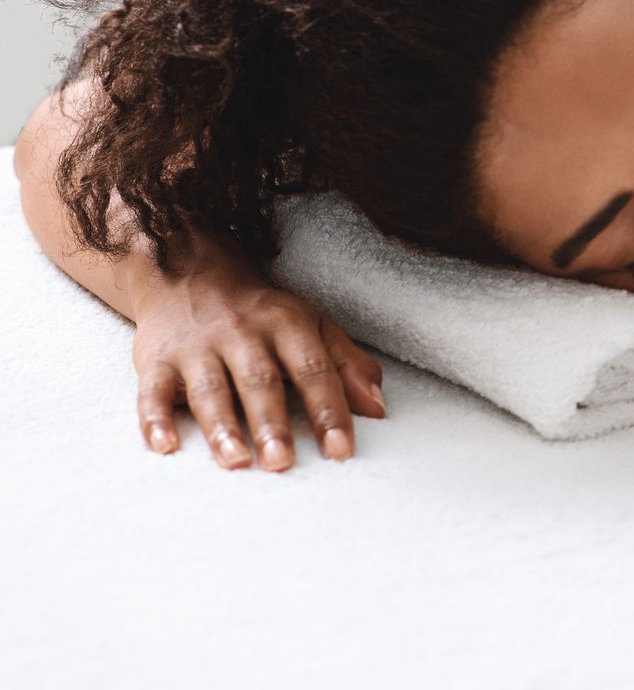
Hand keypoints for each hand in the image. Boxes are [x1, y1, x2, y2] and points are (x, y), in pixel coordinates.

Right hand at [130, 250, 385, 471]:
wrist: (191, 273)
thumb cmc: (263, 314)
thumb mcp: (313, 326)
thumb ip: (348, 365)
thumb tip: (379, 409)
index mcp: (288, 325)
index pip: (315, 370)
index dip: (330, 410)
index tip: (341, 450)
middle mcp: (243, 334)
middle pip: (260, 380)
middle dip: (272, 422)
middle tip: (282, 462)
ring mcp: (197, 346)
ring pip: (209, 388)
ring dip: (221, 426)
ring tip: (235, 460)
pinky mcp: (156, 359)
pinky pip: (152, 390)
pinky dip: (155, 418)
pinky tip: (164, 446)